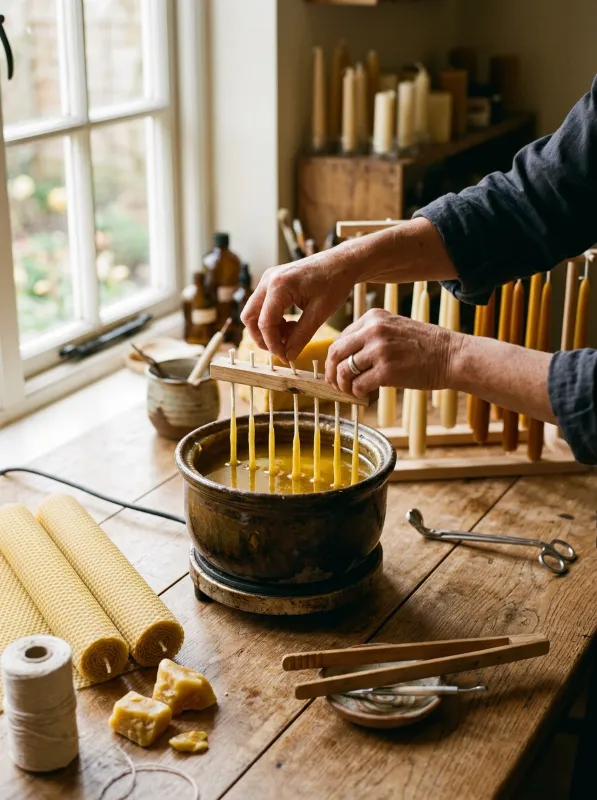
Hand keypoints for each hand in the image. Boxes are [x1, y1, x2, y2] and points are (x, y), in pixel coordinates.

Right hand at [240, 250, 358, 362]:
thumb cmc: (335, 282)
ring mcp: (269, 280)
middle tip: (282, 349)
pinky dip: (272, 320)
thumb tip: (288, 356)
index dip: (273, 345)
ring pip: (254, 312)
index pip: (265, 323)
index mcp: (279, 286)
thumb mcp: (320, 313)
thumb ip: (301, 336)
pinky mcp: (273, 282)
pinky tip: (292, 325)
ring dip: (268, 329)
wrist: (342, 262)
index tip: (286, 358)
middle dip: (262, 338)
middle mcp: (268, 280)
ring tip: (291, 335)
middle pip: (249, 317)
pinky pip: (263, 306)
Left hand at [325, 309, 456, 398]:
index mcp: (373, 317)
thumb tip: (346, 357)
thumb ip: (371, 336)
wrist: (452, 355)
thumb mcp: (394, 328)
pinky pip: (359, 385)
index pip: (340, 338)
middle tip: (335, 384)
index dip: (334, 358)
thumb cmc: (424, 346)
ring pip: (344, 371)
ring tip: (351, 392)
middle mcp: (373, 330)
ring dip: (344, 386)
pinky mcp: (387, 371)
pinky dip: (357, 393)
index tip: (336, 370)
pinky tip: (365, 395)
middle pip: (336, 353)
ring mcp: (379, 350)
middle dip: (331, 372)